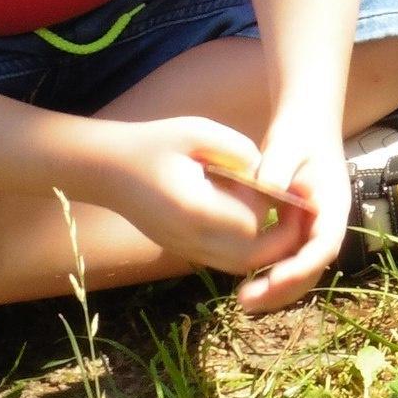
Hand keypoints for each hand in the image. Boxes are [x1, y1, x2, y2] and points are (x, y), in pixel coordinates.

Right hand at [92, 115, 294, 275]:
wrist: (105, 169)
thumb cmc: (152, 144)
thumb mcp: (196, 132)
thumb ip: (237, 149)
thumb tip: (269, 172)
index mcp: (193, 208)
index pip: (250, 223)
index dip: (268, 205)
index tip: (272, 181)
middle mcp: (189, 238)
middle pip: (249, 257)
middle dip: (279, 237)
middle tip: (291, 207)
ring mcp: (184, 249)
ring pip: (239, 265)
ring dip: (265, 245)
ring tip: (277, 213)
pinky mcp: (183, 250)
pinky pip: (225, 260)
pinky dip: (247, 246)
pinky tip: (252, 216)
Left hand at [233, 120, 353, 313]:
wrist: (304, 126)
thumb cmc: (298, 132)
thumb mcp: (289, 142)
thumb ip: (278, 165)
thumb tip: (268, 188)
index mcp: (332, 205)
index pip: (324, 245)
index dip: (301, 266)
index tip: (274, 278)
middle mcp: (326, 225)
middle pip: (312, 268)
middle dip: (284, 289)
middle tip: (248, 300)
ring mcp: (312, 231)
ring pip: (300, 272)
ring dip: (276, 290)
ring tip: (243, 300)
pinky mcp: (296, 233)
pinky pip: (286, 262)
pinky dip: (269, 276)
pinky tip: (244, 282)